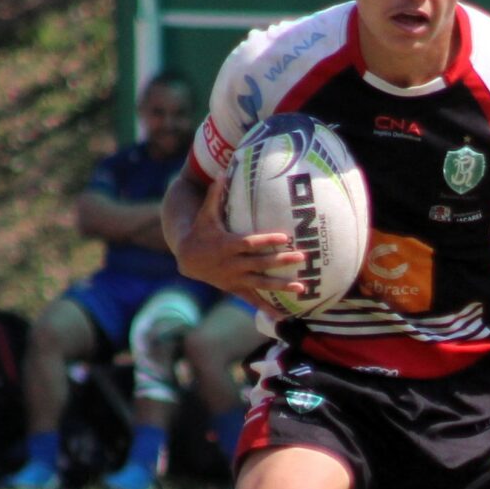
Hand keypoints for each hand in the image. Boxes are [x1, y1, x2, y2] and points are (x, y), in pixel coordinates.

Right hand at [178, 171, 307, 301]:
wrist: (187, 259)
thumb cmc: (201, 231)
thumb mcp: (206, 214)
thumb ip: (215, 195)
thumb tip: (222, 172)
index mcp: (227, 245)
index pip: (250, 243)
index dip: (267, 241)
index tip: (285, 238)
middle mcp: (232, 264)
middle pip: (260, 264)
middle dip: (281, 262)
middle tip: (302, 258)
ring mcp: (235, 279)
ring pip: (261, 284)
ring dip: (281, 286)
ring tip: (302, 288)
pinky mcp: (235, 289)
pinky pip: (253, 300)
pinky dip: (267, 308)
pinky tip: (283, 316)